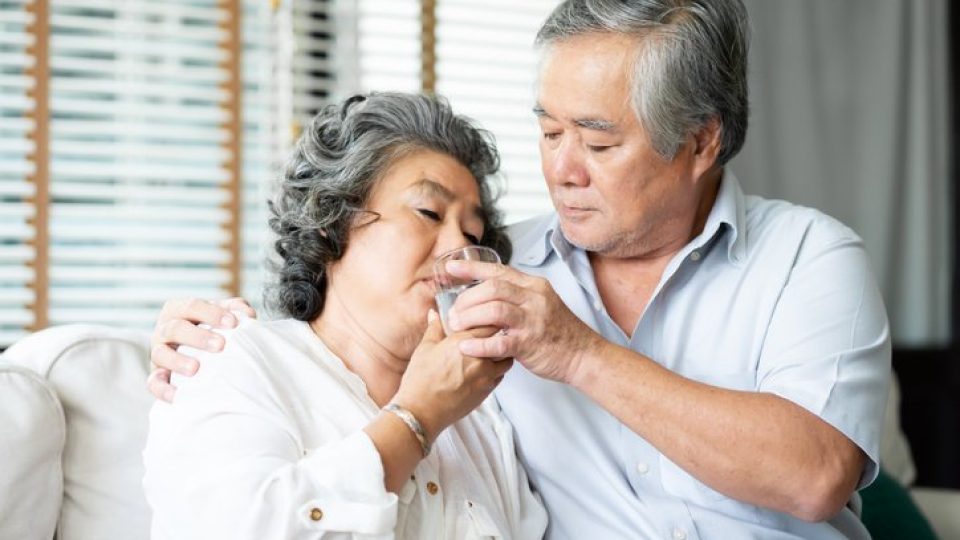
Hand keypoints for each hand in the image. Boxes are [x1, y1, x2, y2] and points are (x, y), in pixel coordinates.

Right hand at [148, 297, 256, 401]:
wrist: (192, 356)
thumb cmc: (209, 330)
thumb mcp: (219, 316)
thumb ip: (234, 310)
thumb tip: (247, 314)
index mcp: (178, 310)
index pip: (192, 306)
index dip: (212, 313)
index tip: (233, 323)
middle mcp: (164, 329)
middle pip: (175, 328)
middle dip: (198, 336)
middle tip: (220, 346)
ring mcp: (157, 352)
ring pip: (160, 353)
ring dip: (177, 361)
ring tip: (195, 368)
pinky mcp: (155, 374)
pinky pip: (153, 382)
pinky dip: (162, 389)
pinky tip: (177, 395)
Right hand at [392, 311, 512, 442]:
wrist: (421, 411)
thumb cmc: (420, 381)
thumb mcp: (425, 348)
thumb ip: (435, 328)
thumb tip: (435, 314)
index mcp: (463, 342)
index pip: (488, 322)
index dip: (488, 319)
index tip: (485, 318)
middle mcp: (479, 357)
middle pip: (500, 339)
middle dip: (496, 335)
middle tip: (489, 334)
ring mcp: (486, 375)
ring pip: (505, 358)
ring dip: (500, 353)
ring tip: (489, 352)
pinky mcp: (487, 391)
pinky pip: (500, 375)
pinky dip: (497, 369)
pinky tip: (484, 368)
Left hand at [444, 260, 598, 383]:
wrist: (584, 355)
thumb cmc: (559, 332)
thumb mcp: (541, 303)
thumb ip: (517, 296)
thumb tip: (485, 293)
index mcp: (534, 286)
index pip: (498, 271)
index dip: (471, 268)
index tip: (451, 268)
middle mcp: (534, 299)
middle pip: (492, 289)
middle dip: (467, 299)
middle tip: (453, 311)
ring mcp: (533, 321)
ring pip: (494, 311)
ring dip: (469, 318)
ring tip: (455, 327)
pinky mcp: (530, 344)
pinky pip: (499, 343)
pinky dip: (479, 345)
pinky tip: (466, 347)